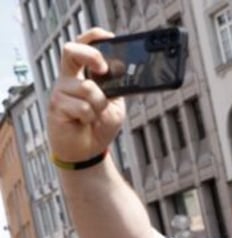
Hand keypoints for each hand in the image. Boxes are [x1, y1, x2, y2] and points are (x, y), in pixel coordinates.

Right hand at [47, 28, 125, 163]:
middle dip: (91, 56)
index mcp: (83, 74)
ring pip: (87, 88)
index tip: (110, 38)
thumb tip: (120, 73)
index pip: (83, 47)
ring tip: (95, 115)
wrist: (88, 151)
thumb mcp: (116, 104)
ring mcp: (61, 92)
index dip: (93, 38)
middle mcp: (69, 79)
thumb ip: (116, 88)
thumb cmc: (100, 126)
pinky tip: (84, 122)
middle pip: (71, 51)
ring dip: (100, 105)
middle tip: (103, 70)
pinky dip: (91, 117)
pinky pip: (82, 107)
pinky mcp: (56, 107)